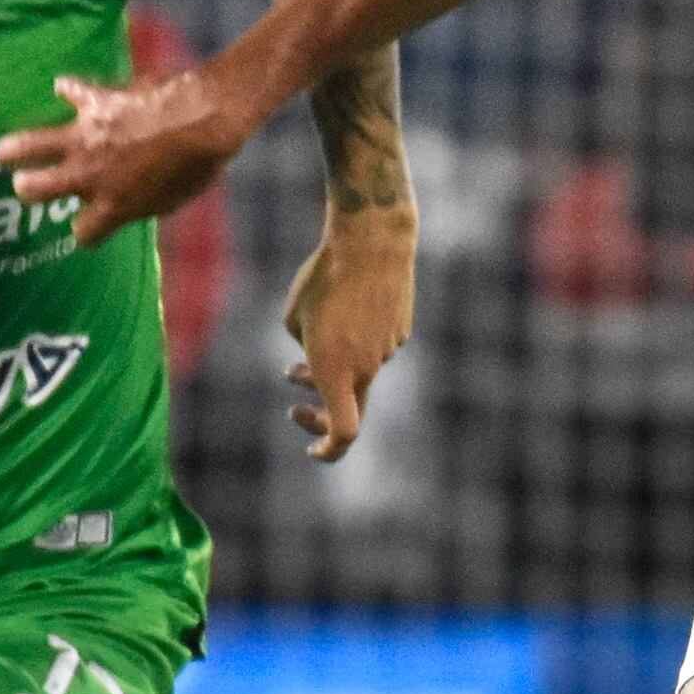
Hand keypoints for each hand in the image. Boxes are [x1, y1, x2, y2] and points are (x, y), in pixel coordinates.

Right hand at [0, 67, 249, 248]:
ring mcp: (87, 136)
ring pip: (33, 144)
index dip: (86, 232)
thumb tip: (136, 202)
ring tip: (0, 152)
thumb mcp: (172, 200)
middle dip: (28, 189)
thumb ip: (143, 204)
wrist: (206, 118)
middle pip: (38, 189)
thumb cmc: (199, 164)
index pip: (84, 232)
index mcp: (113, 206)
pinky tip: (63, 88)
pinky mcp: (96, 101)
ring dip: (14, 148)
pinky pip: (72, 90)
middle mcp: (90, 174)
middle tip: (23, 186)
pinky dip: (69, 90)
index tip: (87, 229)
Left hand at [281, 209, 414, 461]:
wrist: (372, 243)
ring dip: (334, 364)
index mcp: (335, 370)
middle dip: (319, 415)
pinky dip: (356, 338)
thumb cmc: (324, 278)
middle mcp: (365, 367)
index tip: (310, 449)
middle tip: (294, 409)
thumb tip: (320, 359)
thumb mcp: (294, 317)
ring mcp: (386, 350)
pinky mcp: (399, 331)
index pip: (343, 432)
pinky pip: (373, 346)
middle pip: (347, 410)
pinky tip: (349, 302)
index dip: (328, 450)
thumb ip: (305, 350)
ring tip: (312, 332)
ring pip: (358, 370)